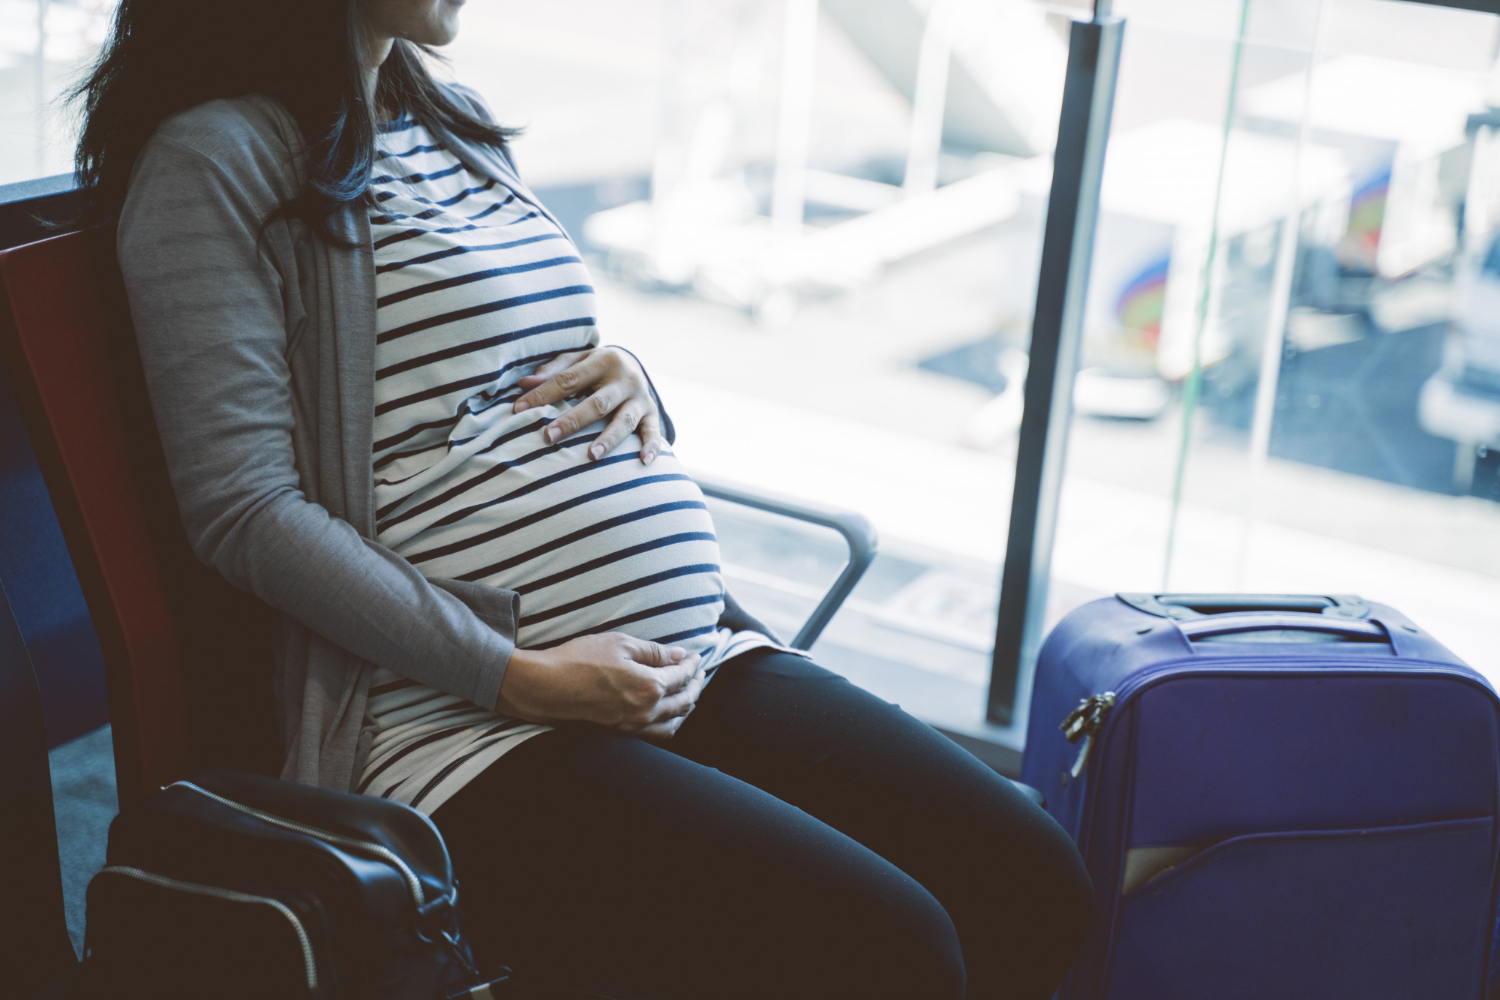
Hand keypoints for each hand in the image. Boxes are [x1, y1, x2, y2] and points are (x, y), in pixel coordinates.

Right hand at [496, 633, 704, 738]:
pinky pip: (658, 733)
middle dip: (695, 684)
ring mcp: (634, 726)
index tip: (695, 655)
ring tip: (689, 691)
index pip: (682, 675)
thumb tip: (679, 655)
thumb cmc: (579, 659)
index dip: (692, 663)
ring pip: (675, 721)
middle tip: (699, 671)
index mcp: (650, 687)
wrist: (545, 687)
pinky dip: (671, 722)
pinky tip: (669, 713)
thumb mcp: (619, 644)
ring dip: (687, 705)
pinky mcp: (622, 733)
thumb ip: (654, 651)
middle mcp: (647, 712)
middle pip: (684, 700)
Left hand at [512, 347, 665, 464]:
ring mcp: (641, 398)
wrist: (635, 363)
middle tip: (548, 436)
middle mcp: (625, 379)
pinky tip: (642, 461)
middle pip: (597, 403)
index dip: (543, 395)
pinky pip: (653, 432)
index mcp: (603, 360)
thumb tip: (523, 384)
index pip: (568, 380)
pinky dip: (651, 446)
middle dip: (572, 421)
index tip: (519, 410)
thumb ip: (552, 372)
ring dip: (609, 439)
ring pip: (624, 420)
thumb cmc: (595, 366)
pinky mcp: (652, 414)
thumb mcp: (576, 361)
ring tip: (591, 456)